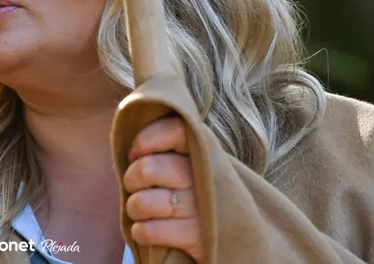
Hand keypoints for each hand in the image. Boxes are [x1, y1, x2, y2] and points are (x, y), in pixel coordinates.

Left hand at [123, 116, 203, 261]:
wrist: (243, 242)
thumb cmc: (200, 198)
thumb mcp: (194, 168)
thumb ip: (170, 152)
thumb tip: (133, 151)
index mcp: (205, 152)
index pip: (175, 130)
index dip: (147, 139)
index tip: (135, 153)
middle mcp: (206, 177)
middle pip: (148, 169)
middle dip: (131, 179)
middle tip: (136, 187)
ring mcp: (203, 208)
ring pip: (143, 202)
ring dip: (134, 208)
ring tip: (142, 212)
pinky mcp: (199, 238)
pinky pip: (150, 231)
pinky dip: (140, 232)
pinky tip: (146, 231)